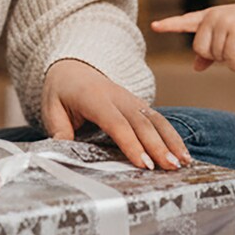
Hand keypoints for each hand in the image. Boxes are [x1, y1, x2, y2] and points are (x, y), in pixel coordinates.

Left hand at [41, 58, 191, 171]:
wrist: (72, 68)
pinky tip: (182, 153)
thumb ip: (59, 130)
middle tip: (169, 167)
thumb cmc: (61, 92)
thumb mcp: (51, 108)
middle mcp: (118, 96)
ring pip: (155, 119)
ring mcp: (131, 99)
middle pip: (141, 122)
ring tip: (182, 163)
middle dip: (157, 146)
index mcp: (94, 97)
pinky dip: (172, 135)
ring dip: (170, 141)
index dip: (131, 143)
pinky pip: (159, 119)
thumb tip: (62, 153)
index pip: (116, 122)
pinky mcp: (139, 105)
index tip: (144, 163)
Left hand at [151, 3, 234, 71]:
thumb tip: (196, 67)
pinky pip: (229, 57)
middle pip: (199, 48)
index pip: (185, 21)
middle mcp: (214, 17)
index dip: (169, 25)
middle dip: (213, 56)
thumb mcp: (226, 37)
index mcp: (208, 17)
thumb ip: (209, 51)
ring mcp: (225, 22)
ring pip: (215, 54)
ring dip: (227, 59)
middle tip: (229, 51)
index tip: (154, 26)